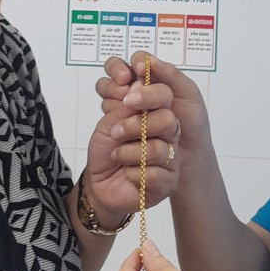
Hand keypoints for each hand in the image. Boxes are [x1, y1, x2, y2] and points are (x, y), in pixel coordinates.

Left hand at [83, 52, 182, 224]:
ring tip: (116, 155)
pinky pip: (155, 174)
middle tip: (116, 131)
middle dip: (136, 125)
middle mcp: (167, 134)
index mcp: (156, 115)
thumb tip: (138, 87)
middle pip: (168, 119)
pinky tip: (128, 174)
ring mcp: (170, 158)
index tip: (126, 93)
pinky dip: (134, 174)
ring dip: (129, 152)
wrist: (98, 183)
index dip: (148, 91)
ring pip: (159, 149)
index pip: (164, 94)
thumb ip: (125, 106)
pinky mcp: (168, 182)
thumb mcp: (108, 124)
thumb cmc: (106, 150)